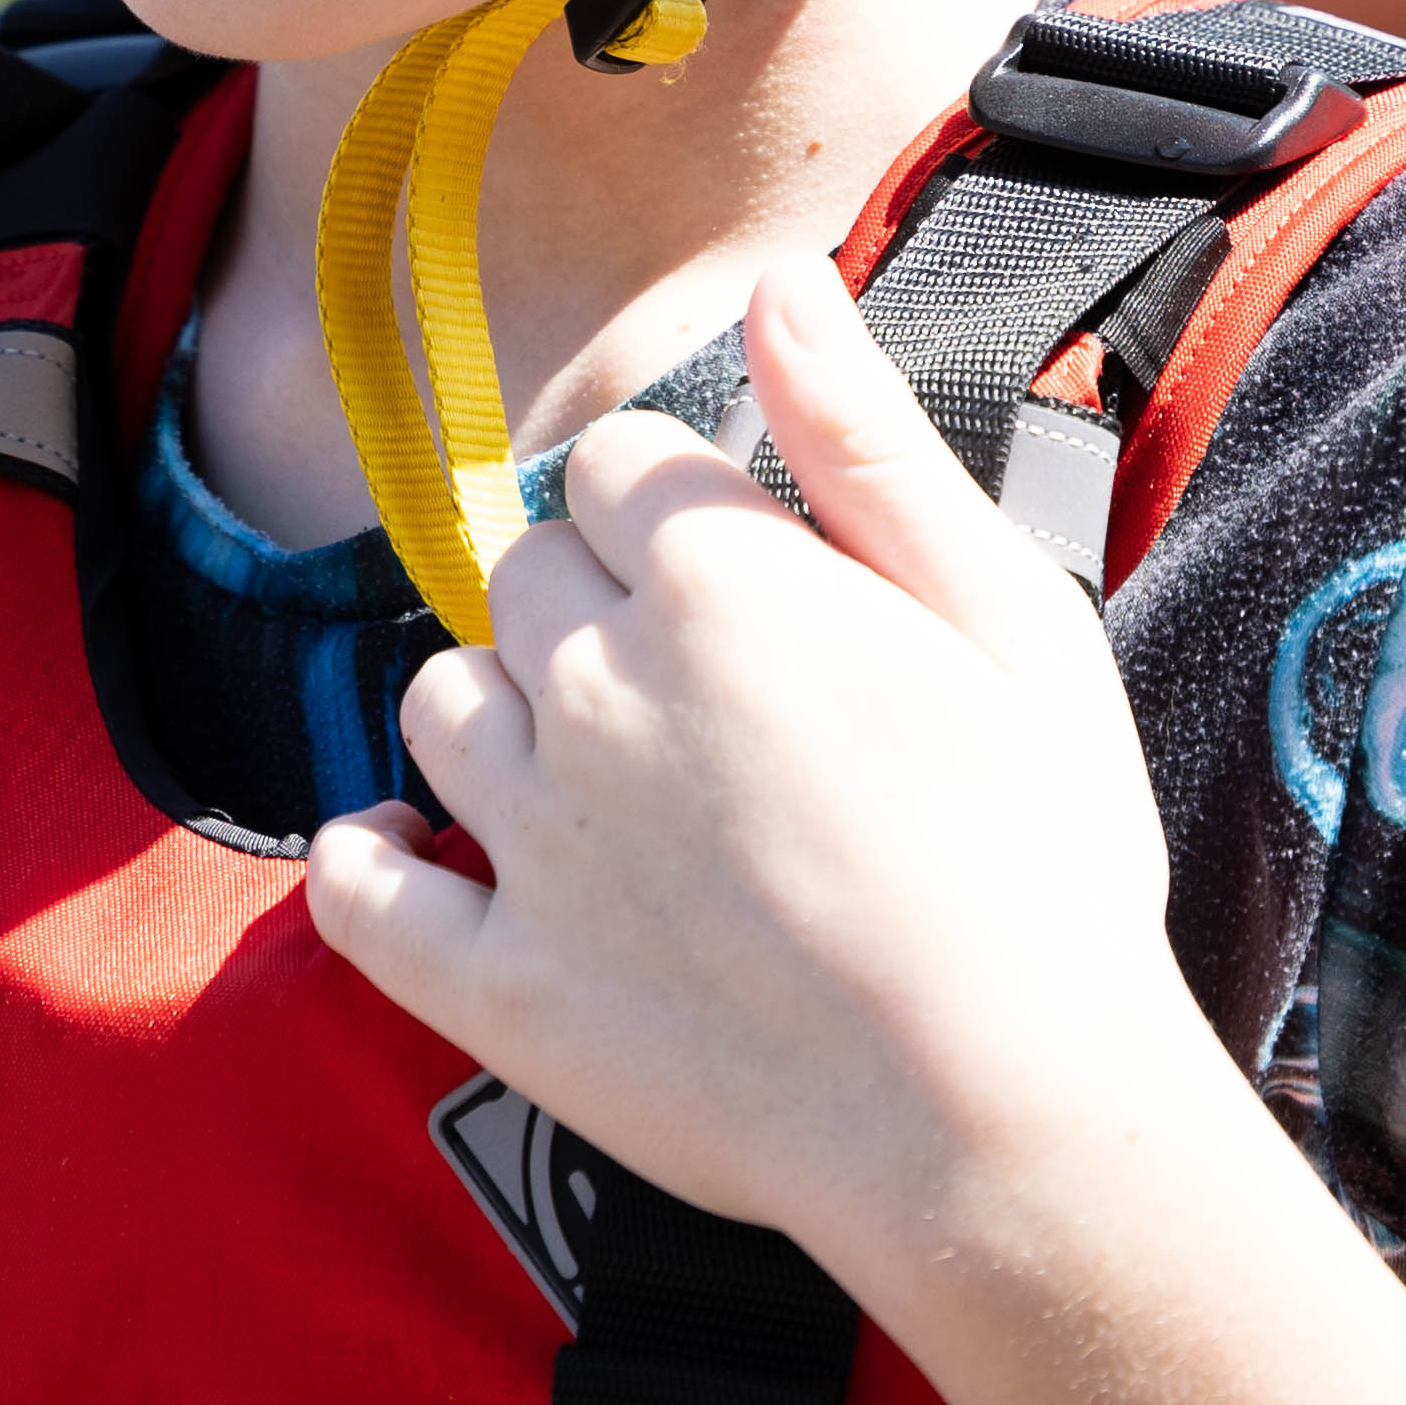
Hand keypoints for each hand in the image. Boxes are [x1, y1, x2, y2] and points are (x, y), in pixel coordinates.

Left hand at [299, 251, 1207, 1255]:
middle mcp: (594, 682)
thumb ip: (868, 439)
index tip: (746, 582)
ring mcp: (531, 836)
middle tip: (709, 701)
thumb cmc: (1046, 869)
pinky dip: (366, 858)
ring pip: (440, 700)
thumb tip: (783, 277)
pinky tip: (403, 852)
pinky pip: (360, 889)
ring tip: (602, 784)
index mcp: (716, 578)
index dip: (678, 514)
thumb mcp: (1005, 616)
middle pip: (527, 569)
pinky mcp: (496, 983)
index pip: (616, 462)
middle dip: (597, 605)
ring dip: (499, 715)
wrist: (1012, 1127)